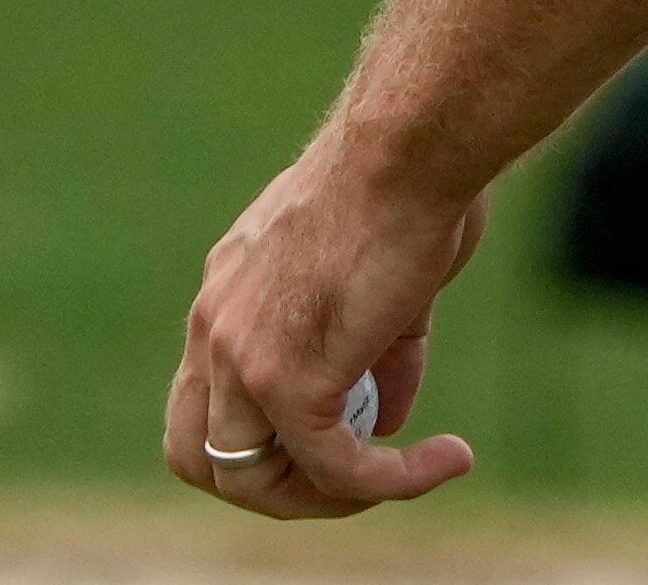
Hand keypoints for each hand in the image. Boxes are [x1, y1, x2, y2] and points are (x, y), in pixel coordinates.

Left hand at [166, 144, 483, 517]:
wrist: (411, 149)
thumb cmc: (410, 187)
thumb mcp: (379, 282)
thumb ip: (372, 356)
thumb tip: (383, 424)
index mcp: (227, 292)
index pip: (204, 401)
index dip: (259, 443)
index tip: (334, 436)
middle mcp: (216, 325)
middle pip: (199, 458)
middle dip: (274, 488)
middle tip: (352, 478)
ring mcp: (242, 356)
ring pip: (254, 482)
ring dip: (330, 499)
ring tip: (402, 476)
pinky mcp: (289, 380)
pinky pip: (334, 469)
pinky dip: (393, 481)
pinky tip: (448, 458)